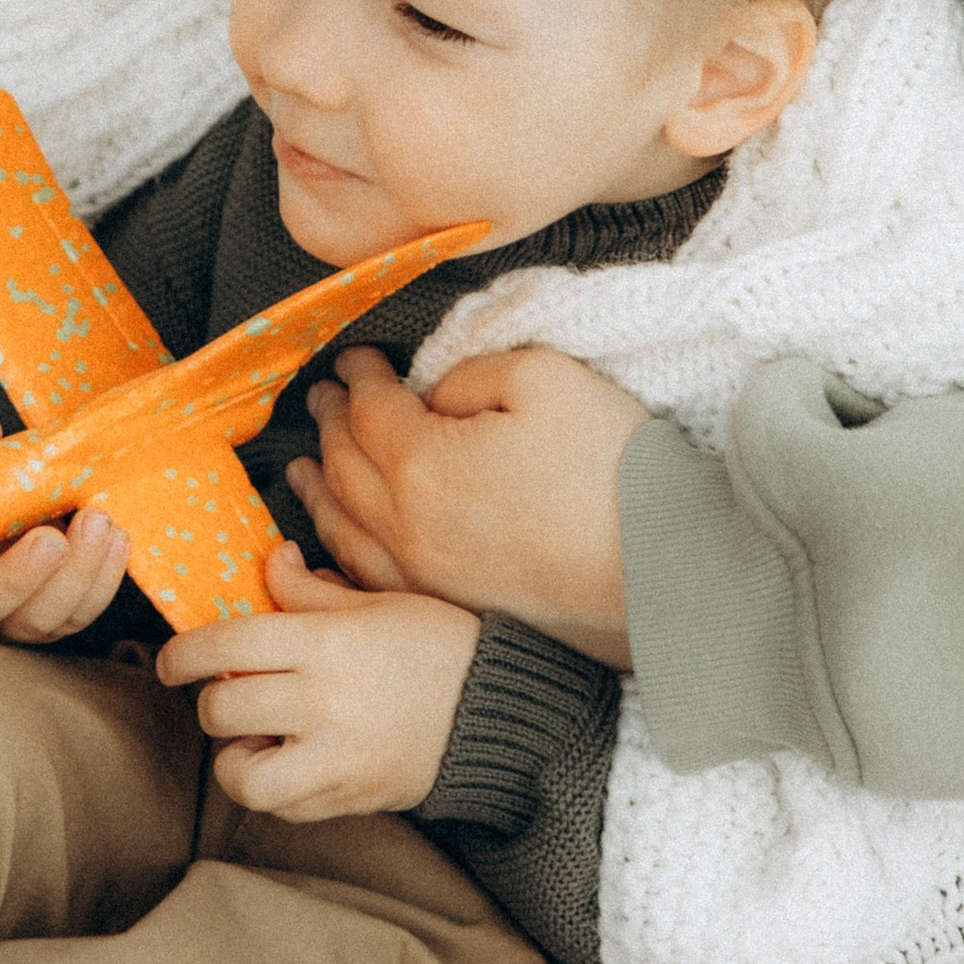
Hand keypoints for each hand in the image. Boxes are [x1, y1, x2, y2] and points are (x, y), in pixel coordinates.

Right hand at [0, 412, 130, 645]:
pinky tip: (118, 538)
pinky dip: (105, 577)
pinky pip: (85, 610)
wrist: (32, 503)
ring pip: (46, 617)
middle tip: (50, 538)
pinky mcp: (63, 616)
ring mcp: (19, 617)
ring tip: (98, 522)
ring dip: (78, 574)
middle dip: (23, 577)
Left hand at [157, 543, 481, 819]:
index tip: (173, 659)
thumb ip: (311, 592)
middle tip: (227, 691)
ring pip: (241, 775)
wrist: (500, 712)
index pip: (227, 645)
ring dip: (234, 757)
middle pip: (221, 709)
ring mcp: (335, 759)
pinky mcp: (348, 799)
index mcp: (328, 643)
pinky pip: (282, 808)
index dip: (184, 653)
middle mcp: (323, 703)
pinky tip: (290, 762)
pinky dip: (272, 789)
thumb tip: (271, 565)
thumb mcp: (378, 601)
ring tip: (254, 738)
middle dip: (211, 700)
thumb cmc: (442, 644)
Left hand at [292, 342, 643, 663]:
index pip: (370, 410)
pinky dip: (345, 554)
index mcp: (424, 463)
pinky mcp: (456, 605)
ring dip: (320, 492)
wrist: (662, 568)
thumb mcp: (544, 379)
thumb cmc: (611, 469)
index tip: (356, 358)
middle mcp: (410, 525)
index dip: (359, 378)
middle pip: (347, 467)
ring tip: (301, 471)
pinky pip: (375, 578)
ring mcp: (429, 574)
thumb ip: (472, 375)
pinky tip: (344, 544)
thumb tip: (436, 396)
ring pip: (348, 529)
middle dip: (330, 426)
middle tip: (322, 399)